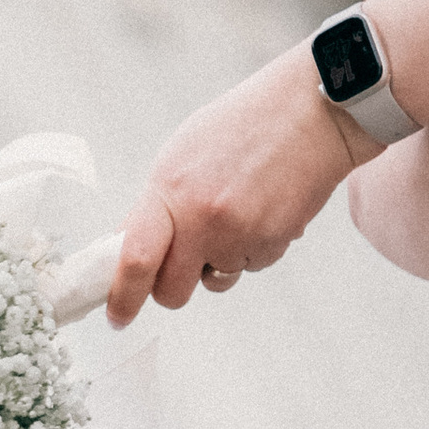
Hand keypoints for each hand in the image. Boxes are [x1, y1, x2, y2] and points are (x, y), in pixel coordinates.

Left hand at [109, 47, 371, 322]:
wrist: (312, 112)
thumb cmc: (245, 123)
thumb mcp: (184, 153)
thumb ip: (159, 203)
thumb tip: (134, 246)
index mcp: (170, 190)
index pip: (134, 259)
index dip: (121, 297)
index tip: (116, 316)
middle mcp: (203, 218)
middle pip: (172, 290)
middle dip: (172, 287)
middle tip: (182, 266)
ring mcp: (241, 234)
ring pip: (217, 279)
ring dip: (219, 262)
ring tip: (236, 216)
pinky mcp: (274, 242)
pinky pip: (252, 265)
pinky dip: (253, 248)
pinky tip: (263, 210)